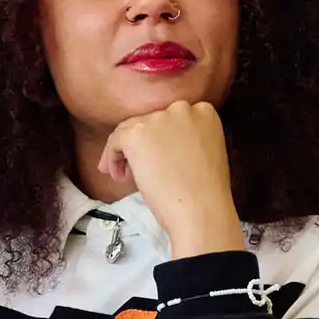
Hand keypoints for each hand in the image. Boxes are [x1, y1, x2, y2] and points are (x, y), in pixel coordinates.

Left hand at [95, 101, 243, 256]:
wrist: (202, 209)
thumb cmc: (206, 192)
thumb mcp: (203, 153)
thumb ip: (185, 141)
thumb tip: (156, 146)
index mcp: (203, 112)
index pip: (170, 119)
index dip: (159, 139)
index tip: (157, 157)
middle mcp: (182, 108)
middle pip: (149, 122)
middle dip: (140, 145)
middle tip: (132, 168)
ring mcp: (158, 119)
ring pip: (130, 130)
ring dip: (124, 152)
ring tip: (122, 174)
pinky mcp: (137, 134)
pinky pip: (115, 141)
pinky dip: (112, 157)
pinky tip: (118, 176)